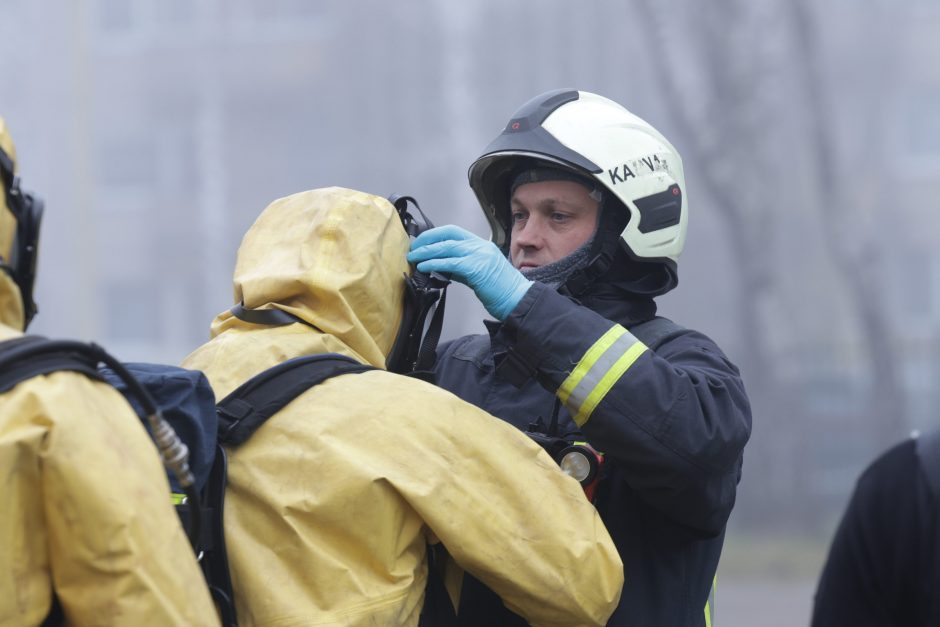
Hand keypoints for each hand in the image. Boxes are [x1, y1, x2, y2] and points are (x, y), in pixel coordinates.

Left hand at [408, 225, 532, 320]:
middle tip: (414, 248)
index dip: (435, 235)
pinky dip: (434, 263)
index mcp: (482, 246)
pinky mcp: (476, 268)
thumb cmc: (501, 291)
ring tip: (414, 258)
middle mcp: (480, 246)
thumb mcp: (480, 274)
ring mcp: (479, 255)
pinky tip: (424, 267)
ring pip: (446, 247)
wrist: (518, 301)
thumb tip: (441, 267)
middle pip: (448, 235)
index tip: (422, 242)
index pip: (454, 232)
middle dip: (427, 240)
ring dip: (426, 252)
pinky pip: (449, 263)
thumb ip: (462, 268)